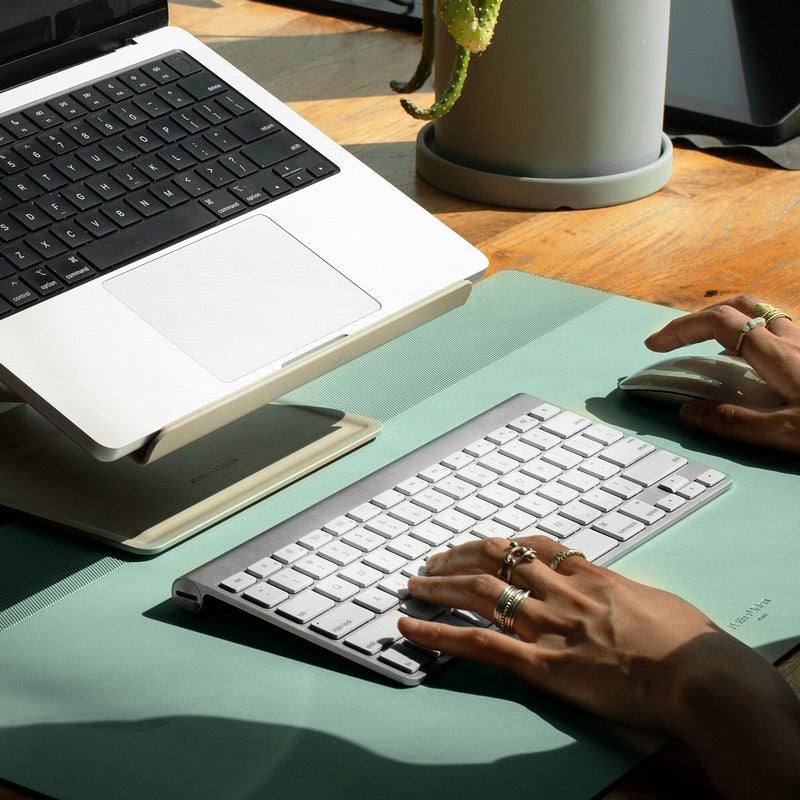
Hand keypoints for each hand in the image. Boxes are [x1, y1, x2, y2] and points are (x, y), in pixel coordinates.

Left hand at [399, 536, 799, 798]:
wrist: (698, 672)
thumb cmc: (688, 641)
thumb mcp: (655, 601)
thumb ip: (624, 593)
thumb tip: (615, 592)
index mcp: (590, 576)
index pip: (533, 547)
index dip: (500, 544)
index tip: (481, 546)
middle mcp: (561, 592)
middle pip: (497, 560)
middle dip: (460, 556)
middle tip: (433, 559)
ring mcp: (547, 625)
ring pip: (480, 592)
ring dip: (440, 585)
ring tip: (414, 585)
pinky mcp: (541, 664)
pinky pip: (479, 644)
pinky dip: (439, 633)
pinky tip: (411, 628)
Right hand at [644, 293, 799, 452]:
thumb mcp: (784, 433)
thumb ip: (734, 423)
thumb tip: (690, 413)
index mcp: (777, 354)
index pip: (718, 322)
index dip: (681, 329)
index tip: (656, 344)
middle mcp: (793, 340)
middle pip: (738, 307)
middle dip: (700, 317)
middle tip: (677, 338)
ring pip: (761, 316)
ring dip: (730, 325)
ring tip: (712, 349)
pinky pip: (780, 333)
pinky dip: (755, 339)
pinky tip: (752, 365)